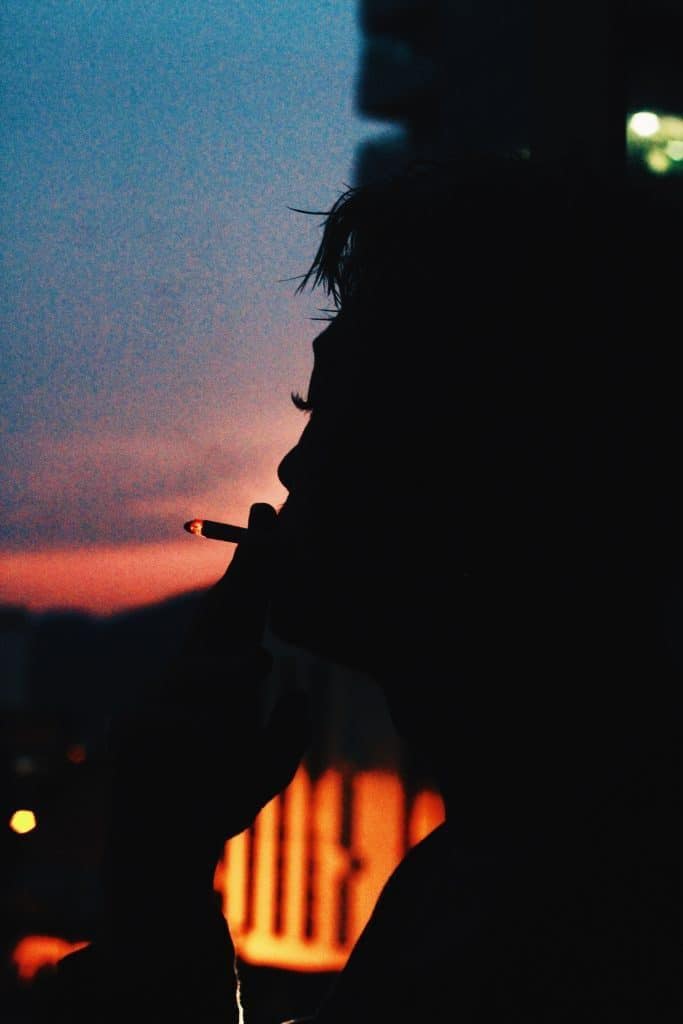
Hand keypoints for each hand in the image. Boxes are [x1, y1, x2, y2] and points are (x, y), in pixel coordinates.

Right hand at [105, 503, 310, 903]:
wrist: (170, 857)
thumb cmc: (217, 802)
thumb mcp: (267, 768)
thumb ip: (285, 734)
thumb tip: (293, 690)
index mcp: (217, 677)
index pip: (241, 615)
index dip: (258, 571)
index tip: (274, 522)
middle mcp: (185, 676)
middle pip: (218, 613)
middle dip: (248, 570)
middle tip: (271, 526)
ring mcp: (156, 698)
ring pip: (208, 667)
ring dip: (236, 672)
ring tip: (261, 669)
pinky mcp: (137, 730)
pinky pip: (186, 719)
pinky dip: (212, 737)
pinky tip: (215, 755)